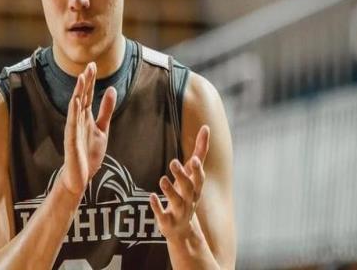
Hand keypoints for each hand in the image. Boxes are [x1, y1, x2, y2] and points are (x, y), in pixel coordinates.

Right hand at [60, 62, 116, 196]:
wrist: (81, 177)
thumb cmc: (89, 154)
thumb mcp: (102, 129)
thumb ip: (106, 110)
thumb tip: (111, 89)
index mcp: (85, 116)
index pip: (87, 94)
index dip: (90, 80)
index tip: (93, 65)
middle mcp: (77, 119)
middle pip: (81, 96)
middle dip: (85, 81)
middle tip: (89, 65)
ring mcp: (73, 129)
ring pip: (75, 106)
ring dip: (78, 92)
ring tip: (81, 77)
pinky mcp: (71, 140)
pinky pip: (72, 123)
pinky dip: (73, 111)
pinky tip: (76, 100)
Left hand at [150, 125, 209, 242]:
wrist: (183, 230)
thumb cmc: (188, 193)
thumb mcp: (193, 173)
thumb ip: (199, 151)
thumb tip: (206, 127)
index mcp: (196, 187)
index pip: (198, 178)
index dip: (196, 169)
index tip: (192, 159)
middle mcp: (190, 199)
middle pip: (188, 188)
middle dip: (182, 176)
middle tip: (173, 162)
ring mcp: (179, 211)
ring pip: (176, 201)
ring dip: (169, 190)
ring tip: (162, 179)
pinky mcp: (167, 221)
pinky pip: (162, 215)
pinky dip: (157, 207)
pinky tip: (151, 197)